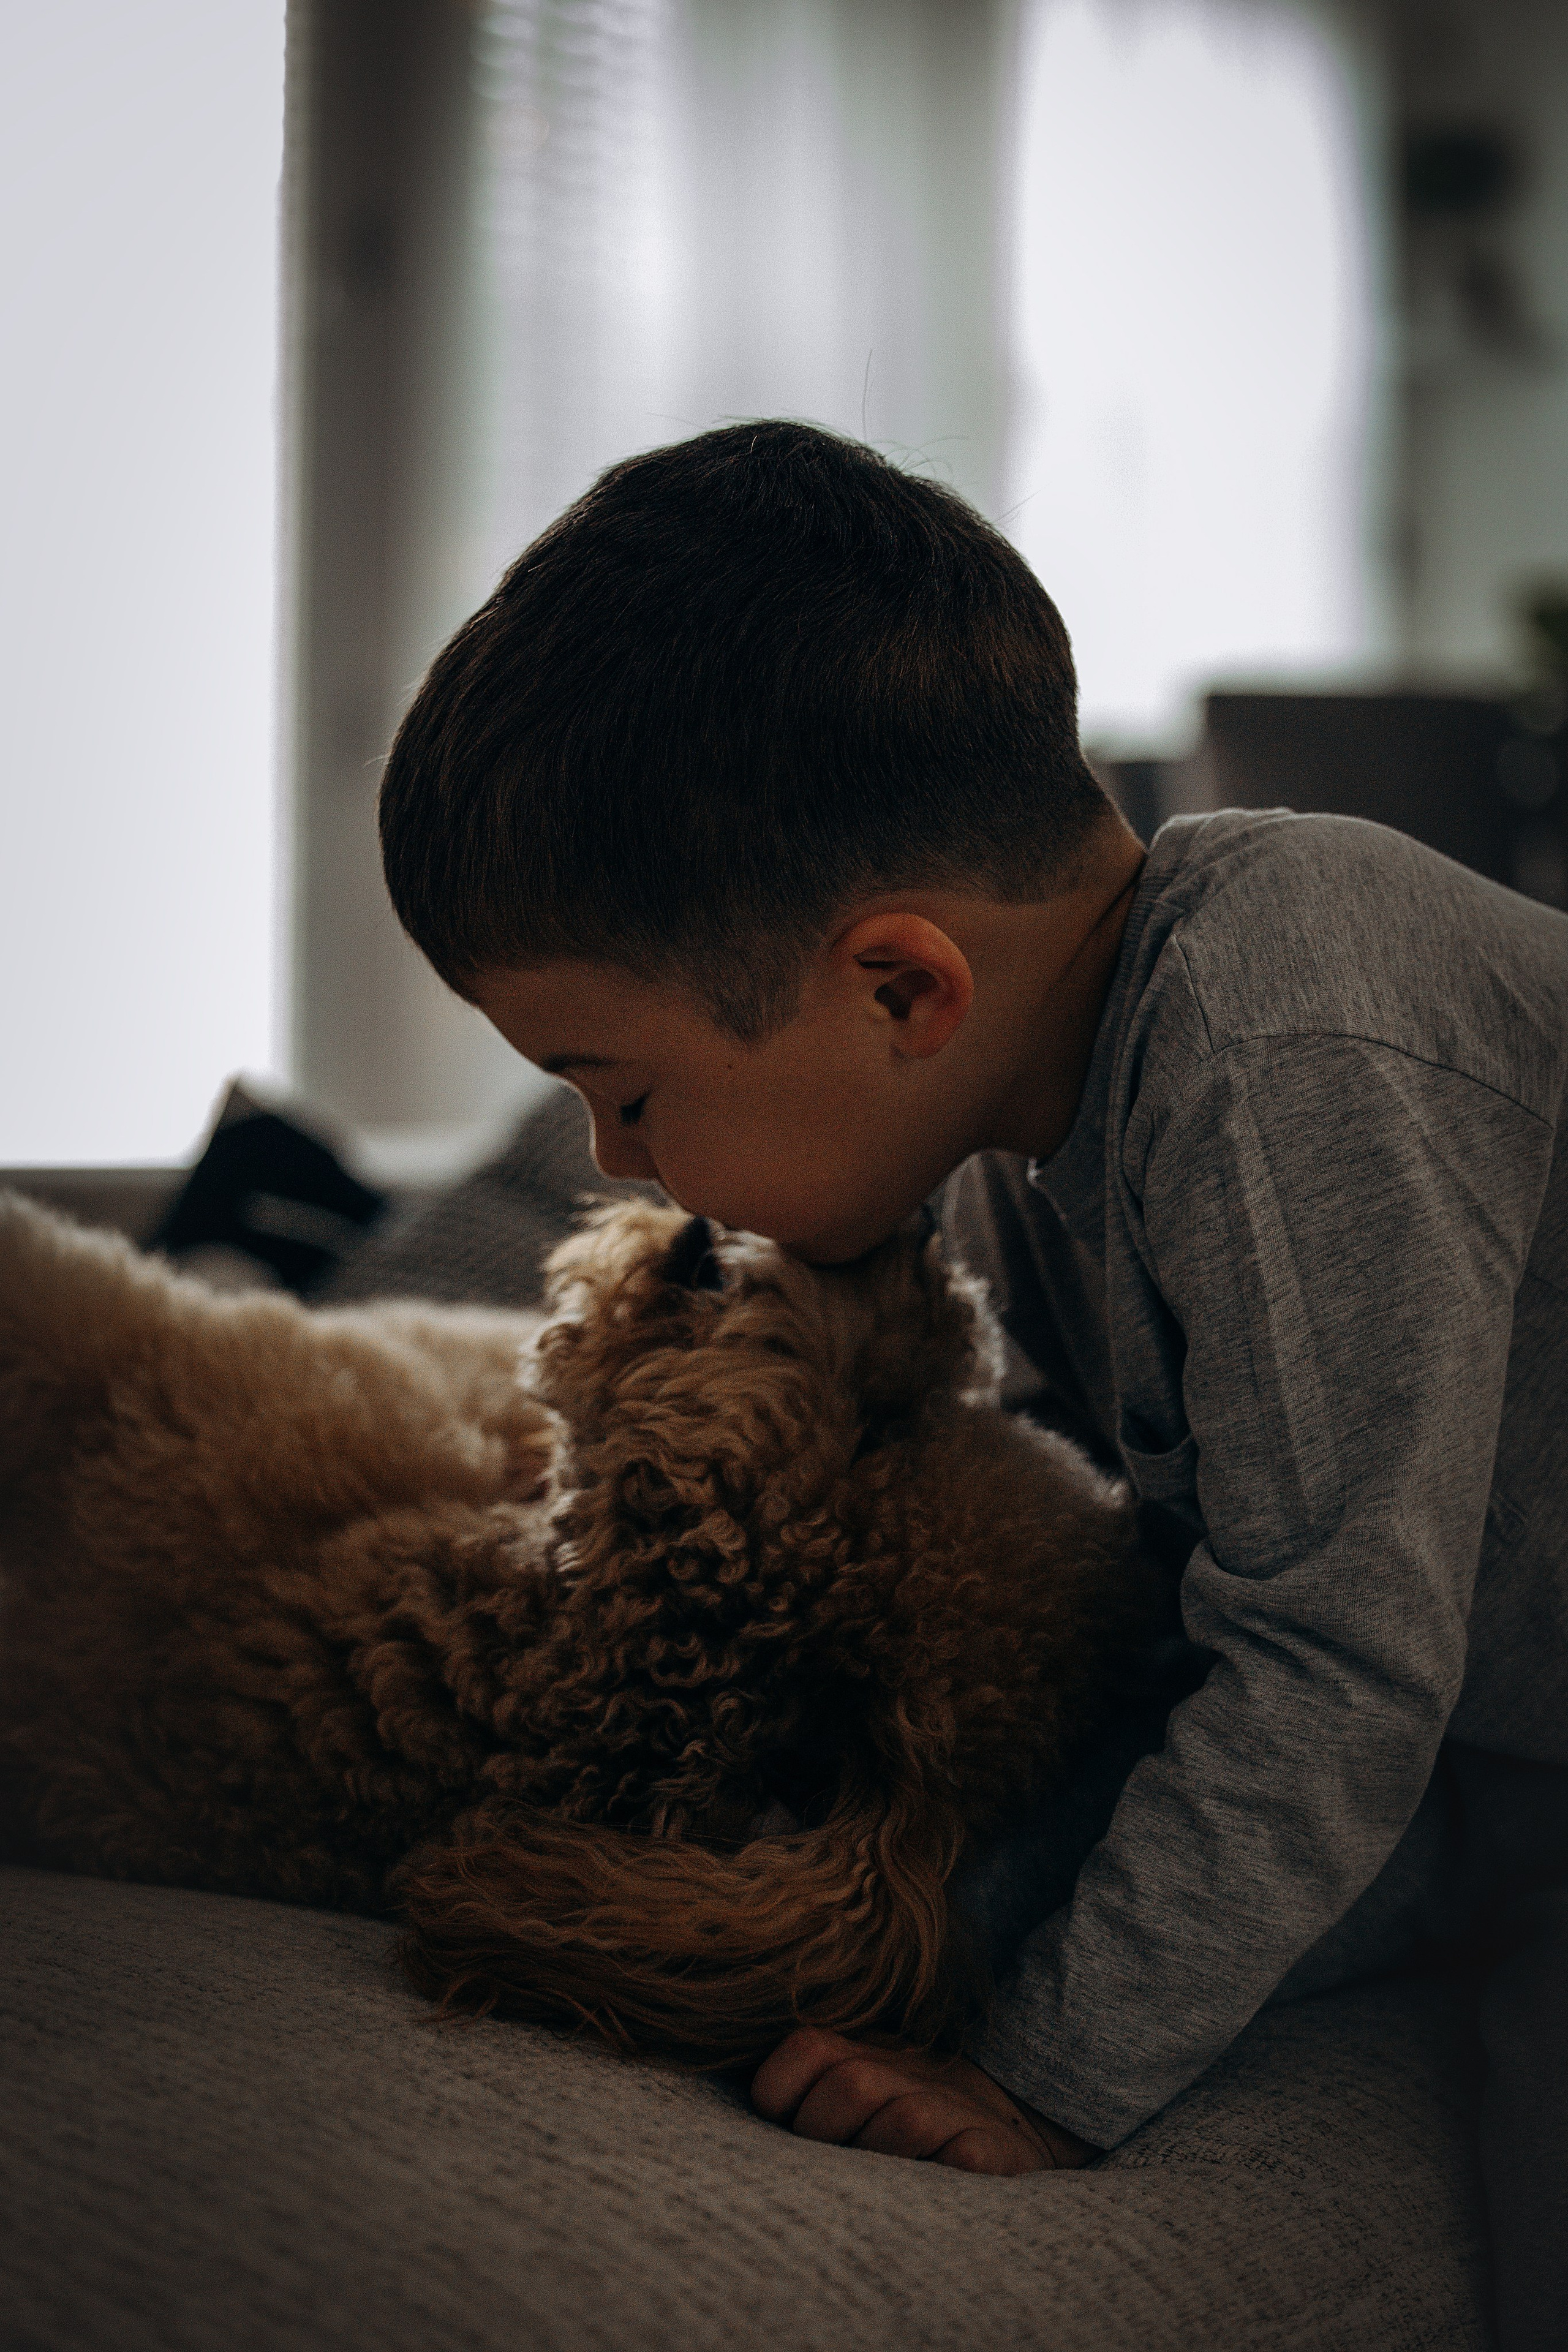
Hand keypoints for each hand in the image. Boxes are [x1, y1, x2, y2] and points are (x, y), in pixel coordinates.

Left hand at [751, 2027, 1098, 2175]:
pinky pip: (960, 2159)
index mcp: (864, 2052)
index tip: (779, 2124)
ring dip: (877, 2161)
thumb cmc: (905, 2120)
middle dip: (823, 2132)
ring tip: (867, 2190)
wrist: (1010, 2125)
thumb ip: (803, 2091)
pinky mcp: (992, 2152)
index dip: (780, 2090)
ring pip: (901, 2123)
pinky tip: (923, 2196)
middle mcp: (908, 2072)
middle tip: (824, 2171)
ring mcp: (953, 2111)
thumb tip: (729, 2134)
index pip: (809, 2049)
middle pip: (850, 2085)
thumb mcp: (857, 2088)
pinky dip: (938, 2176)